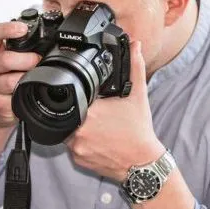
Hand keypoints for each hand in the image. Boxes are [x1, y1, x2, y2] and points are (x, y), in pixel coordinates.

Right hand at [0, 21, 41, 128]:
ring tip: (35, 78)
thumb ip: (24, 44)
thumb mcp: (12, 55)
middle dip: (27, 60)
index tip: (22, 29)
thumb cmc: (7, 74)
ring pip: (10, 81)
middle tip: (38, 60)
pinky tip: (27, 92)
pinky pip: (14, 98)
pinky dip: (24, 94)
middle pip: (5, 60)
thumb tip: (53, 32)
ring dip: (27, 78)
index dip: (6, 29)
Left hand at [66, 41, 164, 181]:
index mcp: (90, 111)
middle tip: (95, 113)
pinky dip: (81, 143)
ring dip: (76, 127)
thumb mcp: (139, 95)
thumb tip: (135, 45)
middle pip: (67, 113)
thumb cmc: (139, 131)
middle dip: (77, 111)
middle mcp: (79, 130)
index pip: (72, 97)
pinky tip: (96, 141)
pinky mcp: (78, 160)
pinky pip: (72, 148)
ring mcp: (76, 147)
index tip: (87, 97)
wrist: (142, 163)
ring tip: (96, 127)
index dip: (77, 95)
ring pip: (67, 131)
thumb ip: (135, 67)